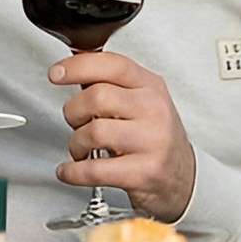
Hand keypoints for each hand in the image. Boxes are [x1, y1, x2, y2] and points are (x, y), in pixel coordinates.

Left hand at [49, 52, 196, 222]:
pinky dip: (73, 171)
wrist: (183, 177)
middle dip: (73, 111)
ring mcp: (152, 141)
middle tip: (76, 122)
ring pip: (94, 131)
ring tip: (80, 148)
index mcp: (150, 86)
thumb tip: (71, 69)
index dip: (79, 67)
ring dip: (75, 143)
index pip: (112, 65)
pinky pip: (95, 169)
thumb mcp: (141, 101)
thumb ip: (110, 84)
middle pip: (96, 97)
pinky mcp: (144, 172)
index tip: (57, 73)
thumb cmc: (154, 137)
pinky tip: (70, 170)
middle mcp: (154, 110)